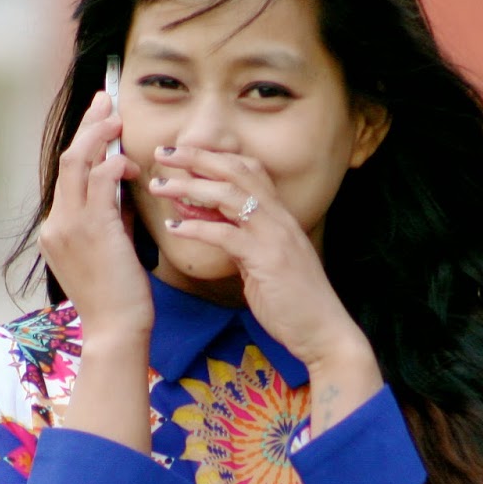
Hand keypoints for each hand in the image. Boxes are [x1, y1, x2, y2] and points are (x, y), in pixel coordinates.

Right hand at [38, 91, 151, 341]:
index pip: (67, 174)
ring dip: (99, 136)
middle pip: (67, 159)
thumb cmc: (117, 297)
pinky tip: (127, 162)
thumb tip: (121, 186)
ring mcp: (69, 226)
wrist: (116, 329)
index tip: (99, 120)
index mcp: (56, 229)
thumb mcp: (109, 248)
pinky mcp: (92, 231)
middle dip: (88, 126)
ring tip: (118, 119)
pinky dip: (113, 165)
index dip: (83, 141)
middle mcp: (56, 224)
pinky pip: (100, 183)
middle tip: (107, 102)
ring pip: (77, 163)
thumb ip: (110, 216)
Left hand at [147, 146, 372, 373]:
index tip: (185, 153)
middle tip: (163, 153)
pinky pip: (225, 234)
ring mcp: (275, 236)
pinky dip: (197, 228)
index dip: (217, 156)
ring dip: (189, 187)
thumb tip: (216, 227)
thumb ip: (243, 240)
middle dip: (197, 158)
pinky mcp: (267, 259)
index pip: (250, 169)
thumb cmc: (294, 301)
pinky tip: (174, 228)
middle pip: (236, 171)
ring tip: (160, 187)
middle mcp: (279, 218)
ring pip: (228, 195)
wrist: (322, 330)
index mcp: (280, 215)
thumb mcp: (266, 262)